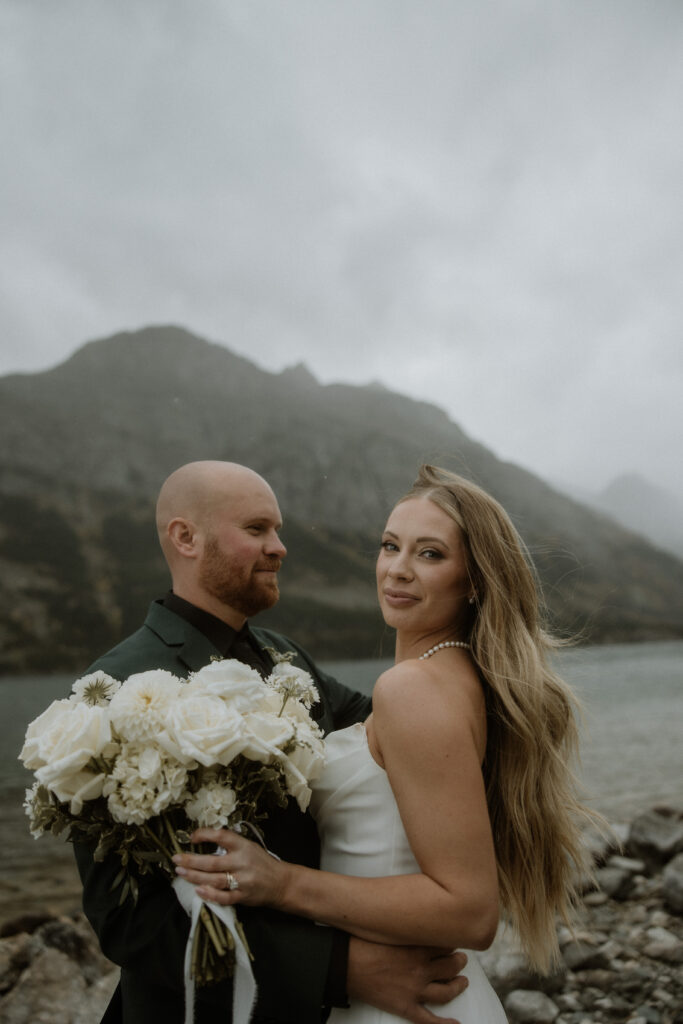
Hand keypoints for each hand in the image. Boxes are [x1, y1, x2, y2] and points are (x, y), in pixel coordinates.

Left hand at [172, 828, 286, 906]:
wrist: (281, 883)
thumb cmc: (261, 862)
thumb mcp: (249, 847)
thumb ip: (231, 845)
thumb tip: (204, 840)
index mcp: (244, 846)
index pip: (222, 836)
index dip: (205, 834)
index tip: (191, 836)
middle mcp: (242, 862)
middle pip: (212, 862)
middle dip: (191, 860)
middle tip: (176, 859)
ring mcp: (242, 880)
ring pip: (214, 880)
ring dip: (194, 876)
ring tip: (181, 872)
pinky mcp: (243, 896)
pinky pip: (223, 897)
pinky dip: (210, 895)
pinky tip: (198, 890)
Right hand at [347, 937, 467, 1023]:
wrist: (346, 964)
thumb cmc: (363, 942)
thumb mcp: (389, 929)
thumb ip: (406, 927)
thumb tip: (416, 919)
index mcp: (417, 947)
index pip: (446, 944)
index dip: (451, 943)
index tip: (453, 940)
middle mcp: (421, 969)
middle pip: (451, 966)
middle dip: (458, 962)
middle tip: (461, 959)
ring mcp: (415, 990)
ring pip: (446, 991)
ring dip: (458, 986)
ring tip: (462, 982)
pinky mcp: (405, 1007)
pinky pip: (429, 1020)